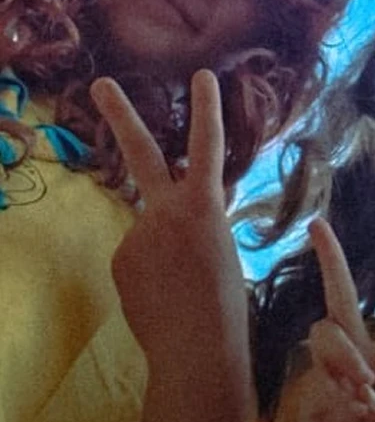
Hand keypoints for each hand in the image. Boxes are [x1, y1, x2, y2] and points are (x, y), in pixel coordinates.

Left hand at [91, 71, 254, 421]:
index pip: (208, 144)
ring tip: (181, 284)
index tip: (203, 74)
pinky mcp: (119, 261)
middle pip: (141, 152)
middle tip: (101, 83)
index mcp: (204, 203)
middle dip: (121, 114)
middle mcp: (165, 209)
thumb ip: (202, 219)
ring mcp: (136, 234)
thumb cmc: (226, 300)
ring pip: (148, 228)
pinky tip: (163, 294)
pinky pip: (136, 256)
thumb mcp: (224, 246)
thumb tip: (183, 212)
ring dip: (162, 250)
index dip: (207, 108)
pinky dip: (149, 272)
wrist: (196, 347)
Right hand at [274, 219, 374, 421]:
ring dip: (343, 355)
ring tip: (363, 392)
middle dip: (329, 258)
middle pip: (339, 296)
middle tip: (317, 224)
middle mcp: (361, 352)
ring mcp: (331, 369)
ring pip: (324, 333)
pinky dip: (332, 391)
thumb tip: (362, 396)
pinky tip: (346, 414)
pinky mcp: (310, 391)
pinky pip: (315, 372)